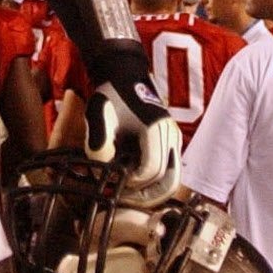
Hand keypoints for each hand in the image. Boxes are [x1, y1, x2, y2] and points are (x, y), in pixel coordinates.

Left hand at [84, 73, 181, 204]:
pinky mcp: (172, 142)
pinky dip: (155, 181)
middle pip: (167, 181)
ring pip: (173, 180)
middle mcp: (171, 135)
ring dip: (153, 192)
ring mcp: (174, 139)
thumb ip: (98, 143)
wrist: (124, 75)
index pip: (152, 170)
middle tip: (124, 197)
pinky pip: (170, 170)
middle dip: (146, 195)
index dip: (134, 182)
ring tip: (130, 192)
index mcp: (155, 128)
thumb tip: (104, 170)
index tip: (117, 181)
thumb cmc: (111, 94)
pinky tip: (134, 177)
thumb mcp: (98, 114)